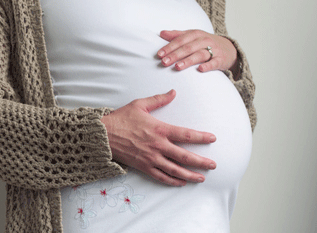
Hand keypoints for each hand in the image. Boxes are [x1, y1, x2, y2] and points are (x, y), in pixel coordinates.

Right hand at [101, 90, 216, 186]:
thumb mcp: (140, 105)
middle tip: (213, 165)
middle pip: (184, 156)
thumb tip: (173, 92)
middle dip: (201, 162)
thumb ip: (159, 99)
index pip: (186, 135)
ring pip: (175, 170)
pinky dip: (172, 181)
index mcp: (160, 129)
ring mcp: (151, 158)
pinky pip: (160, 176)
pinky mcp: (143, 167)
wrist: (103, 135)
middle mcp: (158, 146)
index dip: (201, 137)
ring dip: (190, 175)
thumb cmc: (121, 119)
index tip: (213, 139)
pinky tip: (180, 183)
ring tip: (202, 178)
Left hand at [157, 30, 236, 72]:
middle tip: (164, 62)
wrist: (228, 49)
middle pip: (188, 48)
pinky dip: (207, 66)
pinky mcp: (220, 59)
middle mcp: (204, 41)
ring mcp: (213, 50)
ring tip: (177, 67)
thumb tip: (162, 33)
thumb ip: (177, 35)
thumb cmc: (205, 43)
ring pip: (199, 54)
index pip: (180, 40)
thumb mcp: (192, 36)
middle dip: (175, 55)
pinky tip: (200, 69)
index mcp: (196, 34)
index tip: (159, 54)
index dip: (169, 47)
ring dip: (188, 61)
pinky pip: (214, 62)